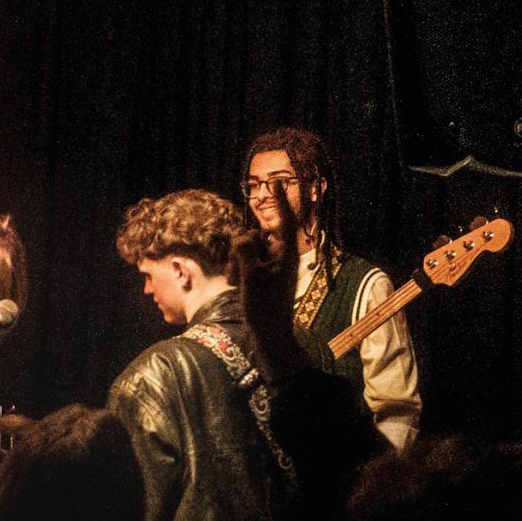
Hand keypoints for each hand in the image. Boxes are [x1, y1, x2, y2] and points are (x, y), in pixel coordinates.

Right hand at [231, 181, 305, 381]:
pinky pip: (244, 264)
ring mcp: (270, 269)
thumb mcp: (252, 275)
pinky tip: (236, 286)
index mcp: (285, 255)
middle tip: (240, 272)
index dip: (278, 202)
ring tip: (238, 282)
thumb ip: (246, 250)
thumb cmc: (264, 308)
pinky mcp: (261, 278)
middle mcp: (279, 259)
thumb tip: (242, 236)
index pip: (282, 222)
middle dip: (243, 248)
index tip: (277, 183)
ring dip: (238, 262)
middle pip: (256, 237)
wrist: (269, 337)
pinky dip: (237, 271)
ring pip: (247, 250)